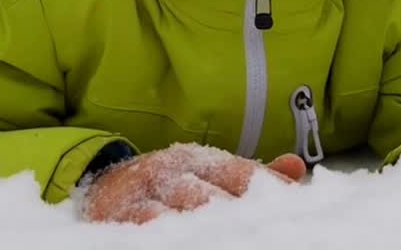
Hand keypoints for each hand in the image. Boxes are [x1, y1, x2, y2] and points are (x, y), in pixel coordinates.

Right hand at [80, 143, 305, 223]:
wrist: (102, 185)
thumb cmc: (167, 184)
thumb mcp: (206, 172)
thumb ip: (250, 174)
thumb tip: (297, 168)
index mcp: (195, 159)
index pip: (239, 173)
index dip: (266, 188)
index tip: (292, 206)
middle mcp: (168, 173)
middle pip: (208, 197)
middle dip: (234, 214)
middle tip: (261, 230)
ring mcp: (142, 198)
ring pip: (177, 215)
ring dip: (203, 228)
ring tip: (231, 237)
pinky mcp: (118, 220)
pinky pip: (147, 230)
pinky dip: (166, 235)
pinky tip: (187, 241)